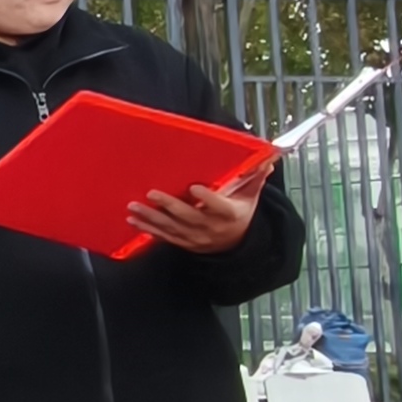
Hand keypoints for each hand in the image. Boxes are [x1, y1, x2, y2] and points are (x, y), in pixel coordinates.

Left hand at [128, 171, 264, 254]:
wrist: (234, 243)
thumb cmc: (239, 213)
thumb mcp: (250, 196)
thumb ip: (254, 177)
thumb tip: (267, 158)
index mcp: (229, 214)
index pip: (219, 206)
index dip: (208, 198)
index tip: (194, 187)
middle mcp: (210, 228)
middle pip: (189, 217)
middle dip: (169, 206)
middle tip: (152, 193)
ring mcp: (195, 238)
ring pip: (172, 228)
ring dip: (151, 218)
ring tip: (133, 207)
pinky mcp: (183, 242)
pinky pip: (164, 237)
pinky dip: (148, 230)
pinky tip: (133, 221)